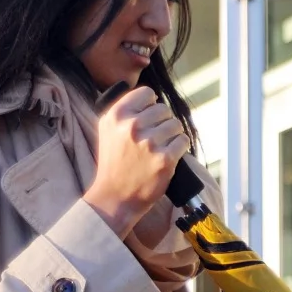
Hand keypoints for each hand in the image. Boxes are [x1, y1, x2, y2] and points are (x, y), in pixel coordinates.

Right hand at [83, 85, 187, 236]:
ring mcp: (149, 143)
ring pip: (176, 125)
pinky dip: (179, 148)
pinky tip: (168, 156)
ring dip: (172, 136)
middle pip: (164, 110)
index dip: (150, 106)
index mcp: (117, 115)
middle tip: (153, 140)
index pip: (147, 93)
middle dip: (162, 123)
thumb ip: (125, 110)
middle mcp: (132, 126)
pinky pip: (183, 141)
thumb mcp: (108, 130)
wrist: (115, 197)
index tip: (148, 120)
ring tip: (159, 149)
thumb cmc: (114, 164)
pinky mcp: (164, 159)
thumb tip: (151, 97)